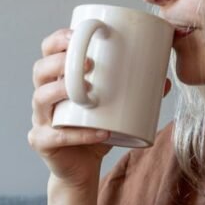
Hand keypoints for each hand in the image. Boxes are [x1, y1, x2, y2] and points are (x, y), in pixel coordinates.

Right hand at [28, 28, 171, 189]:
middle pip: (39, 71)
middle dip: (59, 62)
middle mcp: (43, 98)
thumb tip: (164, 81)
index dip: (58, 41)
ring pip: (41, 99)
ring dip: (60, 91)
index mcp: (56, 81)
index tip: (78, 34)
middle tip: (88, 64)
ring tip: (86, 91)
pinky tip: (100, 131)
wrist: (81, 170)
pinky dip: (80, 134)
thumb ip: (134, 94)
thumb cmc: (95, 132)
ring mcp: (40, 121)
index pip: (47, 52)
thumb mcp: (114, 110)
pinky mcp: (43, 144)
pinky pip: (56, 137)